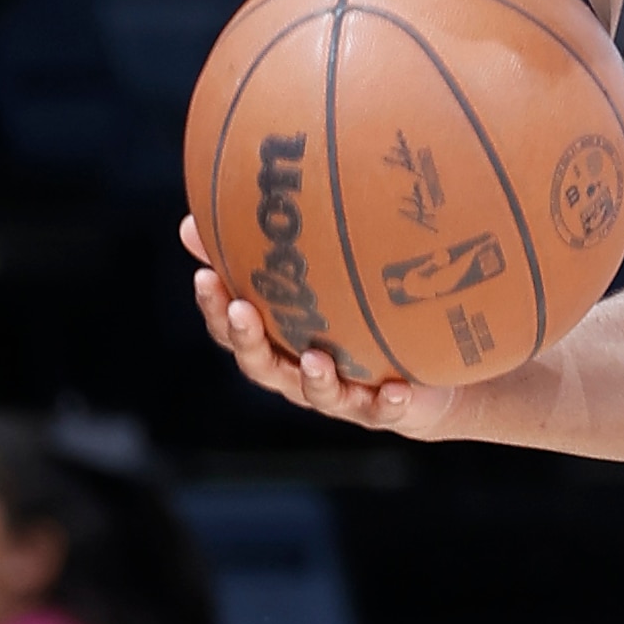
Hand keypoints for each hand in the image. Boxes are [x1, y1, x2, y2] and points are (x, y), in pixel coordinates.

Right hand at [184, 220, 465, 438]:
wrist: (419, 382)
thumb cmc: (354, 323)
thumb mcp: (313, 285)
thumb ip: (268, 255)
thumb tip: (203, 214)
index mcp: (276, 343)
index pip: (231, 328)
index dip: (214, 306)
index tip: (205, 275)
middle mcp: (298, 374)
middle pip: (261, 366)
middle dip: (248, 340)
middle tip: (241, 311)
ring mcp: (339, 396)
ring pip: (318, 393)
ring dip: (315, 378)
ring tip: (317, 359)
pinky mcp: (381, 409)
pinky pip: (383, 410)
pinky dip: (388, 401)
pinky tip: (398, 387)